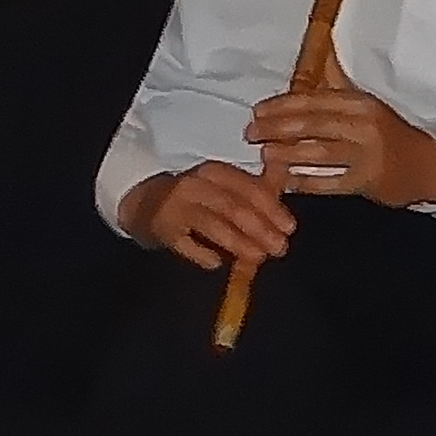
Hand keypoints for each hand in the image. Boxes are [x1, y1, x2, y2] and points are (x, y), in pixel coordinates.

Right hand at [124, 163, 293, 271]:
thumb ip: (257, 189)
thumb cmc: (196, 197)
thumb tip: (288, 179)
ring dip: (239, 243)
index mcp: (216, 172)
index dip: (272, 209)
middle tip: (279, 248)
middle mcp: (196, 186)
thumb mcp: (224, 186)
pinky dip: (203, 255)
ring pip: (213, 225)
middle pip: (234, 207)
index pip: (249, 188)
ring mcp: (176, 207)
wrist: (146, 204)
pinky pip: (185, 244)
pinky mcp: (162, 229)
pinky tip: (217, 263)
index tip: (289, 228)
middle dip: (261, 229)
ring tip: (258, 257)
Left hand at [249, 87, 435, 209]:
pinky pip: (329, 183)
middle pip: (312, 124)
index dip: (282, 104)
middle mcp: (364, 125)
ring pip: (318, 153)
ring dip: (285, 154)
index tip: (257, 110)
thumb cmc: (388, 133)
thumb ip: (338, 84)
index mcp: (360, 102)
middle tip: (250, 133)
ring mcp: (367, 154)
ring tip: (262, 155)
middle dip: (276, 128)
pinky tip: (285, 181)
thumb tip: (321, 51)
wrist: (425, 165)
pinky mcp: (367, 181)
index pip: (314, 99)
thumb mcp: (366, 105)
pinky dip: (305, 182)